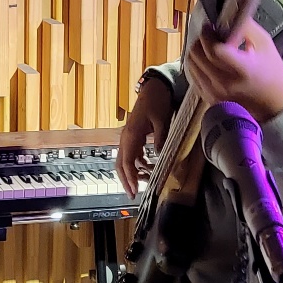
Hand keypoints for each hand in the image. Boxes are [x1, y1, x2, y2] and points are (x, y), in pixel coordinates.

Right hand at [116, 76, 173, 196]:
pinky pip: (132, 154)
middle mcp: (126, 137)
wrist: (154, 88)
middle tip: (133, 195)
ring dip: (133, 173)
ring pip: (125, 161)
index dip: (130, 178)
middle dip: (126, 180)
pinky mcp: (134, 136)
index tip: (134, 191)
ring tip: (144, 184)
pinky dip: (138, 164)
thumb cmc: (157, 102)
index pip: (127, 162)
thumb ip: (161, 140)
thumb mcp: (162, 121)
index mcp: (131, 135)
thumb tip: (161, 158)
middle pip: (121, 164)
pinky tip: (147, 169)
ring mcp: (129, 137)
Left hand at [185, 19, 282, 123]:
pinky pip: (193, 77)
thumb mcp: (265, 43)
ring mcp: (215, 94)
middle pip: (198, 56)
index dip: (208, 35)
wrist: (274, 102)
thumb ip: (245, 27)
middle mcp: (226, 83)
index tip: (210, 26)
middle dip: (200, 40)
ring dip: (196, 51)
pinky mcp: (210, 99)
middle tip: (208, 34)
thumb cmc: (271, 70)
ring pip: (192, 65)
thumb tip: (226, 16)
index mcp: (243, 69)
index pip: (214, 50)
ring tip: (208, 46)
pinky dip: (197, 65)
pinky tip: (207, 60)